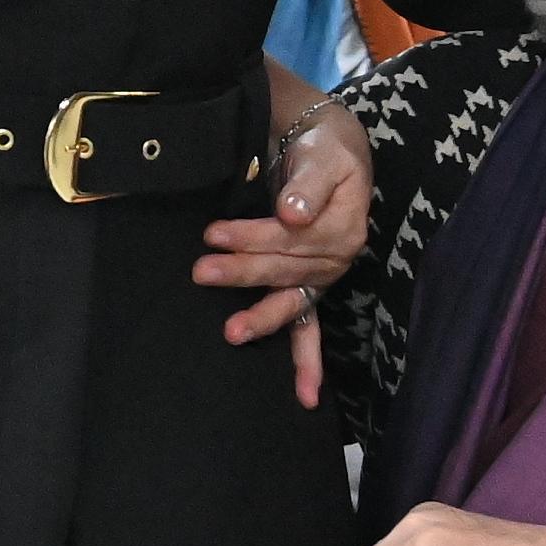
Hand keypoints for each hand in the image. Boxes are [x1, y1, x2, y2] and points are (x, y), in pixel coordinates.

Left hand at [196, 75, 368, 400]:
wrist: (333, 151)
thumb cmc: (324, 150)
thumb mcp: (322, 153)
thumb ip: (308, 182)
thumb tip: (292, 212)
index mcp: (344, 225)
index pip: (292, 237)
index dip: (252, 236)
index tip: (213, 234)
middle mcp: (338, 256)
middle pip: (286, 268)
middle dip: (243, 271)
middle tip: (201, 271)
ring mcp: (325, 276)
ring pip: (291, 299)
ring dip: (262, 317)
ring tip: (231, 332)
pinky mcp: (312, 286)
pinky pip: (311, 329)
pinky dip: (308, 362)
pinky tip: (305, 396)